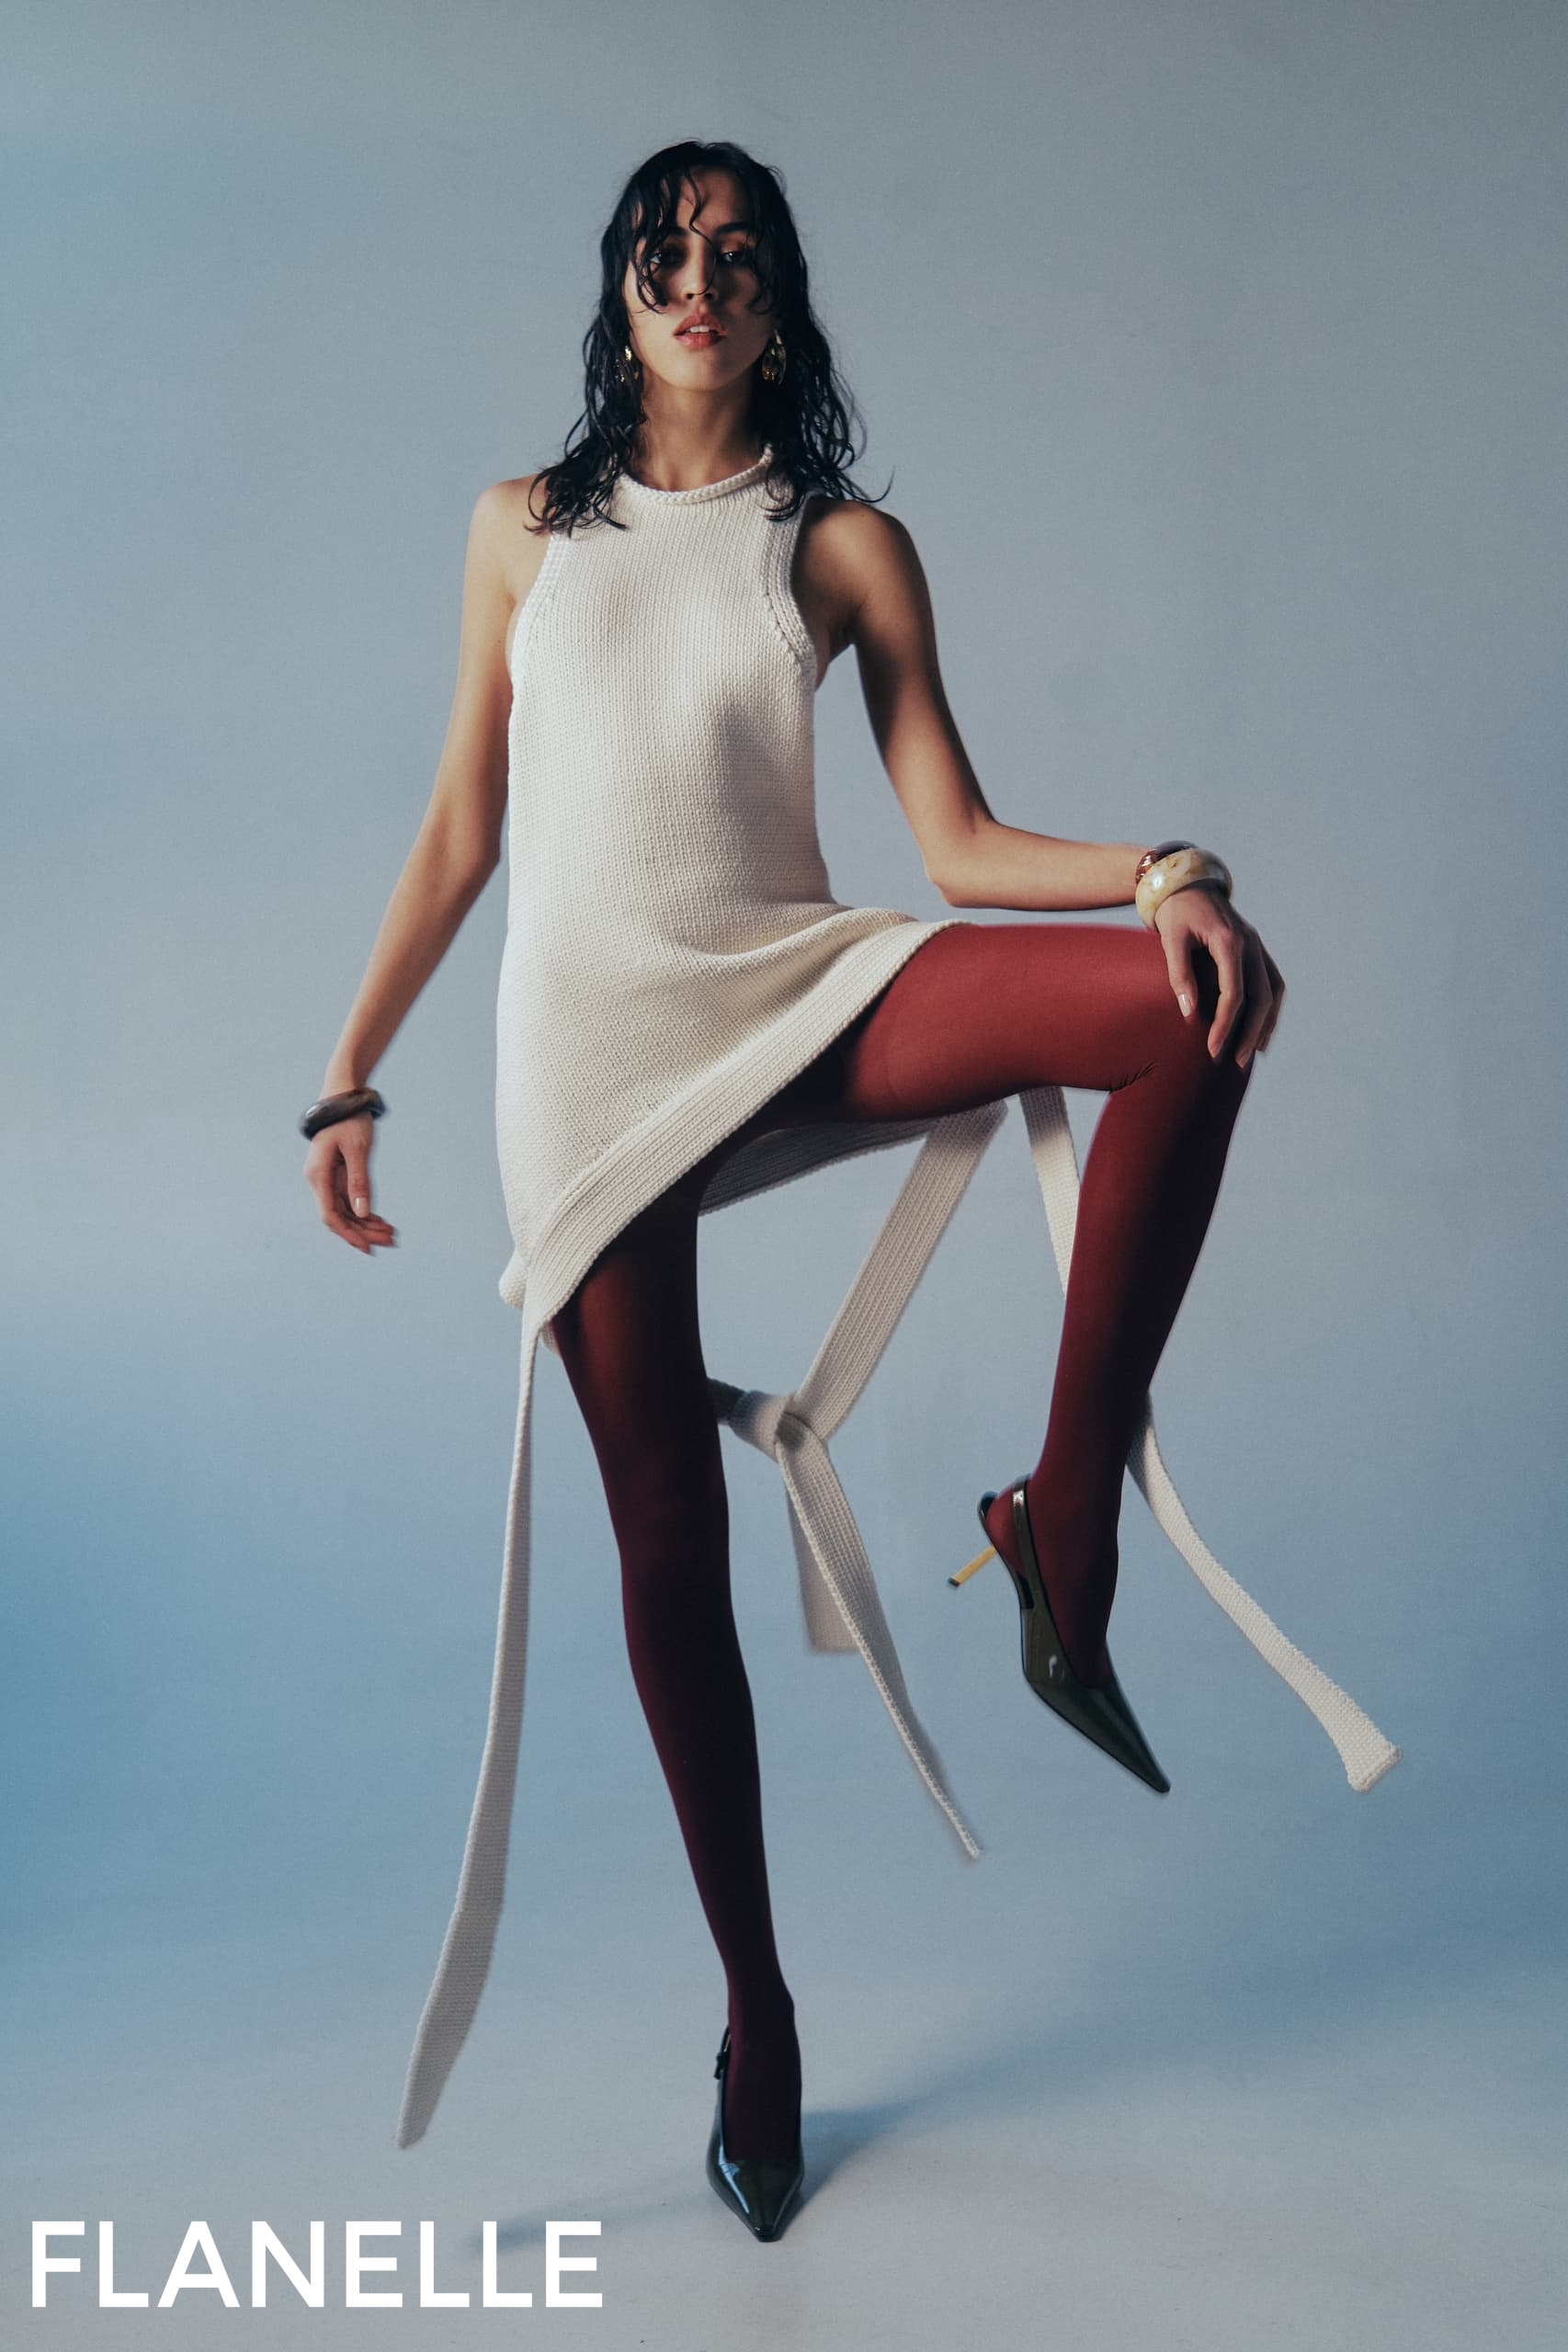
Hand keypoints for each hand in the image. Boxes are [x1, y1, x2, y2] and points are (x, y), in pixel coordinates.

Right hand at [304, 1114, 398, 1254]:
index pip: (330, 1216)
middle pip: (339, 1216)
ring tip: (392, 1233)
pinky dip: (365, 1210)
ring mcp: (327, 1178)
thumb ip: (359, 1181)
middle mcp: (319, 1179)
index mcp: (318, 1175)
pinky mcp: (337, 1174)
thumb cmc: (349, 1118)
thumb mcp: (358, 1149)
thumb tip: (362, 1212)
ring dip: (367, 1224)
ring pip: (346, 1210)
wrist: (344, 1094)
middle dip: (364, 1231)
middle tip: (392, 1241)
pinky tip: (382, 1220)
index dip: (349, 1234)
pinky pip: (349, 1199)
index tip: (368, 1248)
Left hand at [1153, 884, 1283, 1066]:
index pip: (1234, 993)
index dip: (1224, 1025)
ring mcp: (1257, 945)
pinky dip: (1271, 1007)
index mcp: (1230, 941)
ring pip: (1274, 991)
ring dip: (1267, 1024)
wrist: (1187, 884)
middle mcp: (1251, 943)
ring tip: (1256, 1053)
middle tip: (1238, 1063)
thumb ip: (1179, 975)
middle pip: (1261, 997)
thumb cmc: (1175, 913)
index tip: (1212, 1049)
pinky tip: (1263, 1029)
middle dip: (1251, 1033)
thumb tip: (1189, 1013)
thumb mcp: (1170, 939)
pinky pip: (1272, 981)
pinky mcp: (1256, 949)